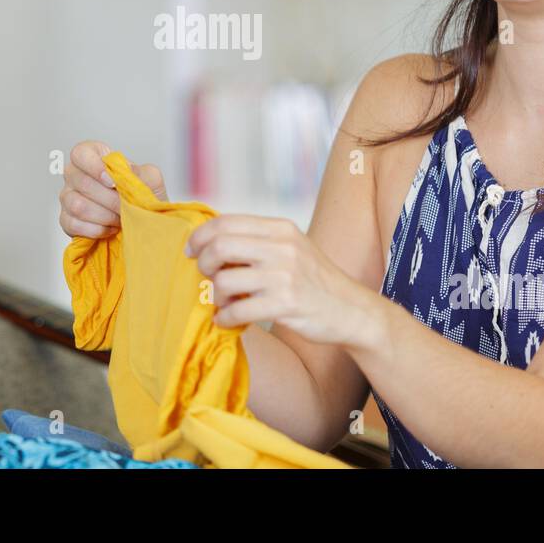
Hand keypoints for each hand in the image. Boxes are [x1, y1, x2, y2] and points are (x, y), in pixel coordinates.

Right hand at [58, 141, 166, 239]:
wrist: (142, 220)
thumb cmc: (142, 195)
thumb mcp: (151, 179)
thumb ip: (141, 172)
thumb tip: (127, 170)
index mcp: (93, 157)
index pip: (80, 153)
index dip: (94, 166)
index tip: (112, 181)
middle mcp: (75, 174)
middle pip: (81, 182)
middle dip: (109, 198)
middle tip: (125, 206)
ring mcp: (68, 197)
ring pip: (77, 205)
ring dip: (104, 215)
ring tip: (120, 218)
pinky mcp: (67, 220)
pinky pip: (74, 224)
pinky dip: (97, 229)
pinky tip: (110, 228)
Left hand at [184, 214, 380, 347]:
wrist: (352, 310)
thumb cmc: (315, 281)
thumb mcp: (291, 248)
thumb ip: (257, 241)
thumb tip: (210, 242)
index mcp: (280, 228)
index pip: (225, 222)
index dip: (200, 236)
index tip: (191, 251)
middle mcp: (282, 247)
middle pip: (220, 246)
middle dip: (203, 264)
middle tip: (206, 277)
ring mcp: (284, 276)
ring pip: (224, 281)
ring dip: (216, 296)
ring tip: (224, 302)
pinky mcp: (286, 304)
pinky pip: (238, 310)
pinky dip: (226, 318)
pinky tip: (229, 320)